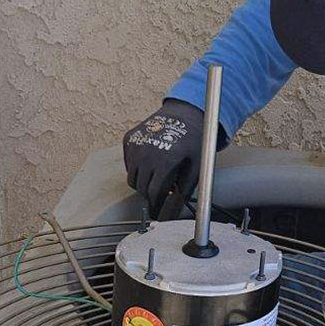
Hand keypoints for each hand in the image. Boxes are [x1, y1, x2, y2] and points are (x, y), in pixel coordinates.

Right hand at [123, 99, 206, 215]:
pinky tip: (149, 162)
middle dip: (150, 195)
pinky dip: (136, 168)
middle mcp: (146, 154)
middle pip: (141, 188)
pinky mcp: (129, 139)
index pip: (153, 193)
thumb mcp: (196, 164)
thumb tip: (176, 206)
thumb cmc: (192, 139)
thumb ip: (186, 187)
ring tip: (155, 177)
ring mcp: (136, 145)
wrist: (182, 114)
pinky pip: (128, 164)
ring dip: (142, 182)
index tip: (157, 211)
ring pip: (132, 178)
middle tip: (158, 194)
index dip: (155, 205)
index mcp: (164, 161)